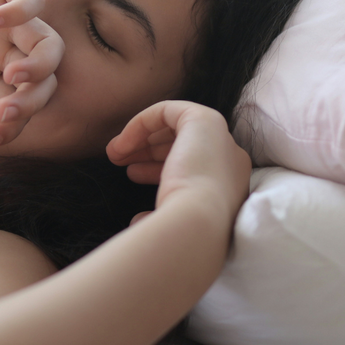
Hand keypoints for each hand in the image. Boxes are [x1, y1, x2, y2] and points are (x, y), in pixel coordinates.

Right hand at [0, 0, 63, 147]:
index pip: (9, 106)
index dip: (9, 128)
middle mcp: (3, 47)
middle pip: (40, 84)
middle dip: (30, 104)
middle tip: (5, 110)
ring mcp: (10, 15)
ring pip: (50, 46)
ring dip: (40, 67)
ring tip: (13, 75)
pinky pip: (32, 2)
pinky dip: (19, 14)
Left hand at [105, 101, 251, 226]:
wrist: (197, 225)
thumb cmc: (184, 233)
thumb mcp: (172, 223)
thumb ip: (161, 215)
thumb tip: (139, 220)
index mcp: (230, 185)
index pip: (192, 166)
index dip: (158, 167)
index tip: (131, 175)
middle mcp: (231, 159)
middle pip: (184, 145)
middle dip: (148, 151)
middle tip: (120, 162)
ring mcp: (221, 138)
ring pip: (175, 126)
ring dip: (141, 137)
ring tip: (113, 154)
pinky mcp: (205, 119)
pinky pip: (168, 111)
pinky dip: (142, 123)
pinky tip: (122, 144)